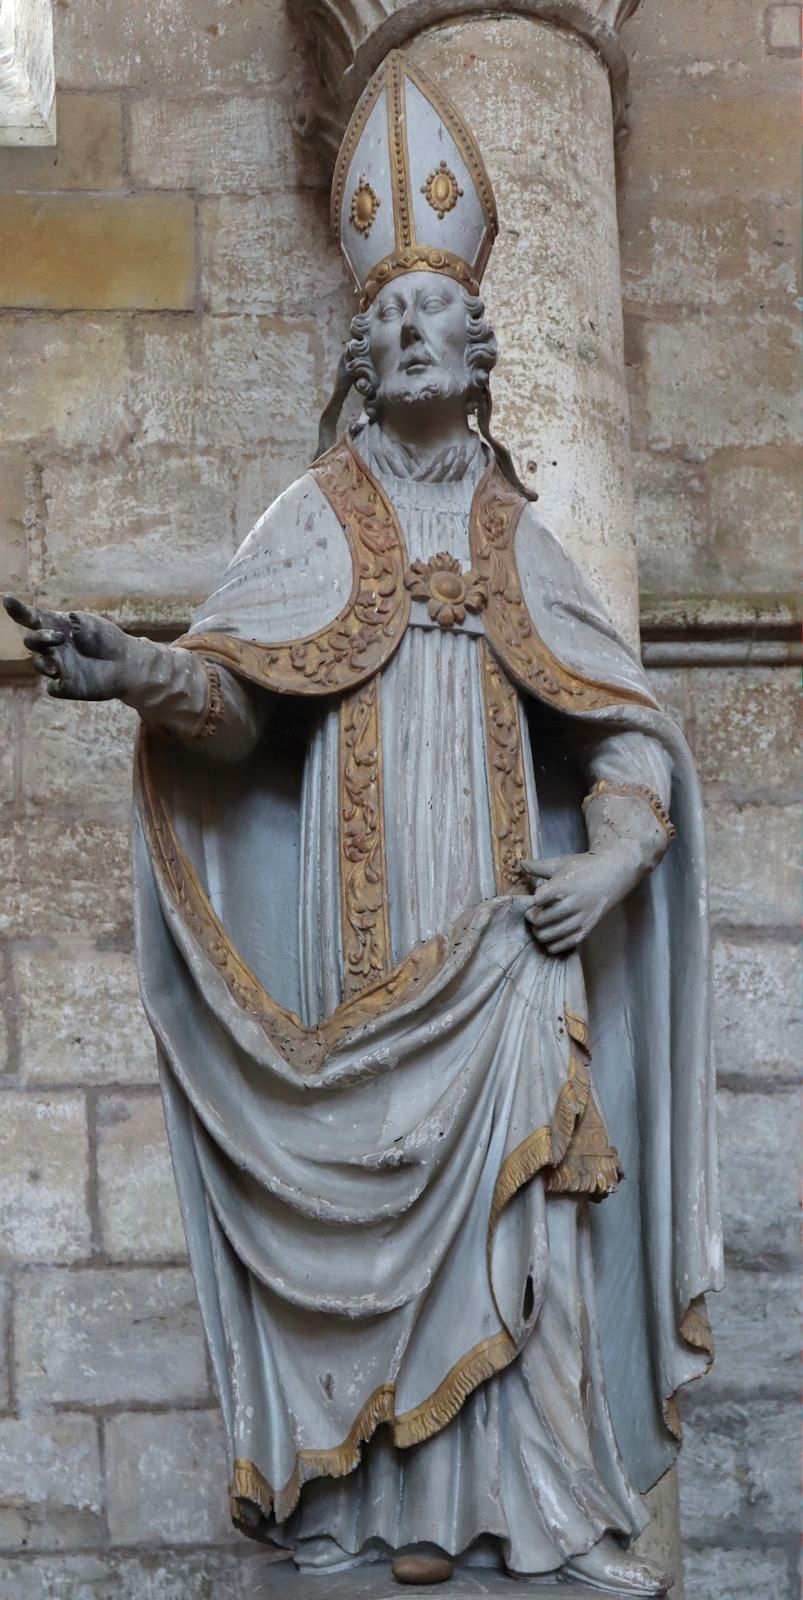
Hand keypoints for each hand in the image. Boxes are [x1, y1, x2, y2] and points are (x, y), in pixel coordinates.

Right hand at [4, 596, 131, 699]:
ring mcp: (58, 667)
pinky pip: (53, 689)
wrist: (128, 662)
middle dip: (39, 638)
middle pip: (32, 642)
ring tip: (57, 664)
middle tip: (58, 637)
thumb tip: (37, 616)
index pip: (31, 619)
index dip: (18, 611)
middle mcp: (52, 647)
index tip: (7, 600)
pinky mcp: (66, 687)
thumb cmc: (106, 638)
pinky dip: (55, 685)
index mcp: (55, 627)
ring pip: (38, 664)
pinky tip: (62, 680)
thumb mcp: (84, 622)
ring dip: (43, 662)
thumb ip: (61, 620)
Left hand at [520, 845, 641, 955]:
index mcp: (562, 887)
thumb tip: (519, 863)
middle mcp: (571, 905)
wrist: (612, 874)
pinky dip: (554, 944)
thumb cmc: (583, 867)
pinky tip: (550, 938)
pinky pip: (565, 944)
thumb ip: (538, 866)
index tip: (535, 899)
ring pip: (550, 934)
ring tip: (539, 925)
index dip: (533, 900)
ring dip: (539, 932)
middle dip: (532, 918)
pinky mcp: (586, 929)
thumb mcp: (560, 863)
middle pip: (540, 920)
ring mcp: (579, 919)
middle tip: (532, 914)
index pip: (538, 900)